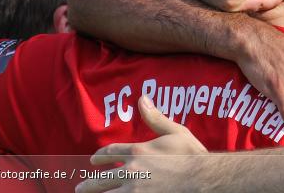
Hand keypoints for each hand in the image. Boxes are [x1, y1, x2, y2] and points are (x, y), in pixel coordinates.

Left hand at [76, 96, 206, 192]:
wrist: (202, 177)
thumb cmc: (192, 154)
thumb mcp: (176, 131)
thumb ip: (155, 118)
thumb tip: (142, 98)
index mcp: (139, 150)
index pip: (111, 152)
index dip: (100, 156)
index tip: (93, 160)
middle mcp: (133, 170)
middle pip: (102, 178)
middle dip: (89, 183)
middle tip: (80, 187)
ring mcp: (135, 189)